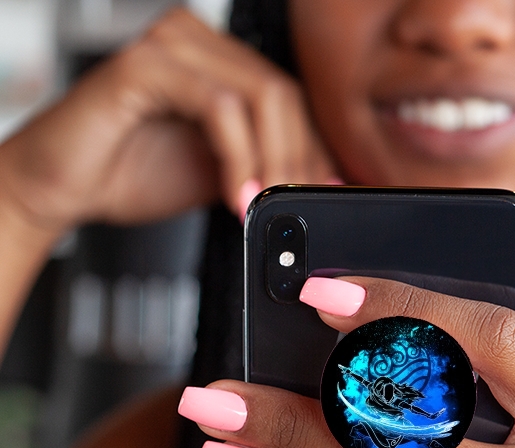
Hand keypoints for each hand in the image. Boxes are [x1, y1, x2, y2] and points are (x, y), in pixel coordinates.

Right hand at [0, 8, 335, 234]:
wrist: (64, 186)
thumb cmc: (131, 173)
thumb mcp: (220, 174)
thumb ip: (263, 167)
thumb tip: (316, 182)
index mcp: (218, 62)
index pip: (289, 98)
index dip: (313, 150)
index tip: (321, 195)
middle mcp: (197, 42)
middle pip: (283, 94)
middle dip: (298, 161)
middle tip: (293, 207)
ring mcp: (170, 46)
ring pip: (260, 96)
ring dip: (272, 161)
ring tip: (263, 206)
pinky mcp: (145, 65)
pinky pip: (219, 106)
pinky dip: (238, 157)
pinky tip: (236, 195)